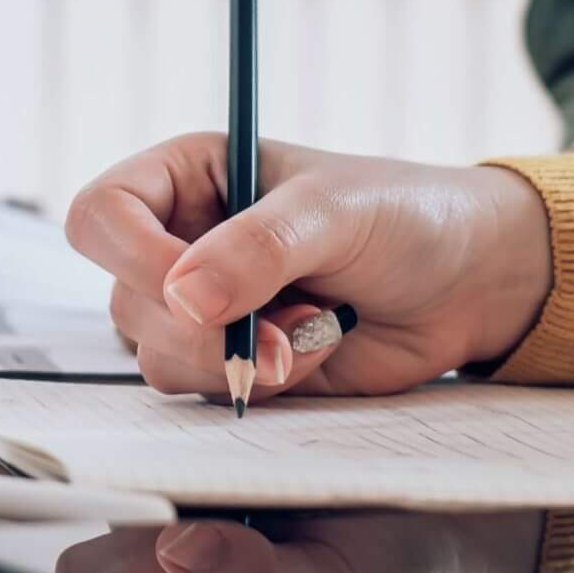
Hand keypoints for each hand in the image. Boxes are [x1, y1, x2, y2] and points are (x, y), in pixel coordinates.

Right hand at [64, 135, 551, 401]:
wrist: (471, 284)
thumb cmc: (407, 216)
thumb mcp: (334, 211)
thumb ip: (257, 249)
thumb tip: (181, 297)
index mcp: (188, 178)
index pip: (102, 214)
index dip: (131, 256)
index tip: (190, 288)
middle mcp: (182, 243)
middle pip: (126, 300)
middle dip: (204, 328)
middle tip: (282, 328)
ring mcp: (206, 310)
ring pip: (160, 357)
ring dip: (238, 359)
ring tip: (315, 329)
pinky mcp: (236, 364)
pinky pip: (208, 393)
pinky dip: (263, 385)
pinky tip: (317, 351)